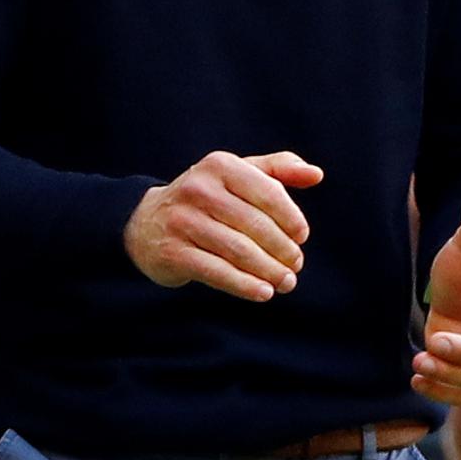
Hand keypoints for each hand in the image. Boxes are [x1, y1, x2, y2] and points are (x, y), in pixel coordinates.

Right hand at [124, 151, 321, 301]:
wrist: (144, 223)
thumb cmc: (206, 197)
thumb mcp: (239, 174)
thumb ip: (279, 169)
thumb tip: (316, 174)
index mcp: (221, 166)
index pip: (268, 192)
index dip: (291, 217)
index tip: (301, 237)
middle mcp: (199, 190)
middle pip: (255, 225)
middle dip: (283, 250)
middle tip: (296, 266)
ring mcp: (183, 221)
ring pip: (239, 251)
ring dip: (269, 271)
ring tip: (286, 282)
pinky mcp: (173, 252)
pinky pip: (217, 272)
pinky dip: (245, 285)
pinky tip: (263, 293)